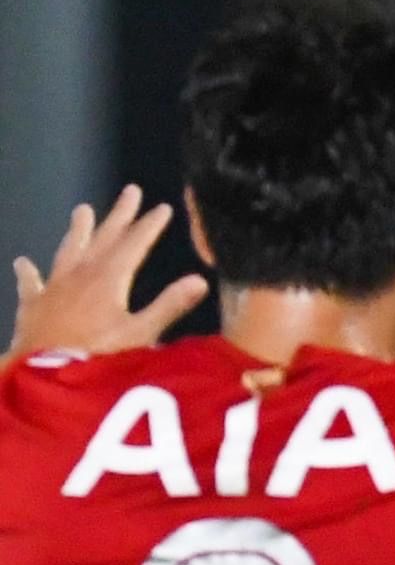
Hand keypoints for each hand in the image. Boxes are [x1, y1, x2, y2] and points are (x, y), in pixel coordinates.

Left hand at [8, 187, 208, 363]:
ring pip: (68, 249)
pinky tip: (23, 263)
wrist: (45, 372)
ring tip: (82, 209)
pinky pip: (31, 282)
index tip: (162, 208)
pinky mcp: (34, 303)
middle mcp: (81, 273)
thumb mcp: (142, 334)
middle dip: (119, 215)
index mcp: (110, 278)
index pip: (134, 244)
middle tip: (130, 191)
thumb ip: (168, 306)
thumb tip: (200, 280)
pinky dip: (29, 272)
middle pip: (103, 238)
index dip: (149, 226)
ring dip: (77, 229)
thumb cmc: (99, 357)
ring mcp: (54, 286)